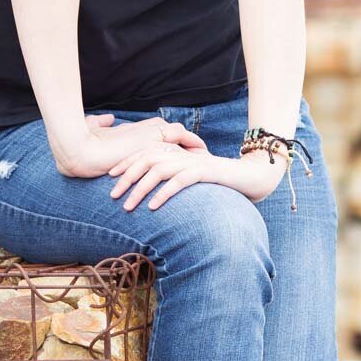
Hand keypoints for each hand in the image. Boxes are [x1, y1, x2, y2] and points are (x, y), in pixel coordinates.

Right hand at [55, 113, 209, 179]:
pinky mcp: (152, 143)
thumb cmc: (82, 142)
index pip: (160, 128)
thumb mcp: (93, 130)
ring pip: (179, 132)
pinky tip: (201, 158)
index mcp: (133, 129)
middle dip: (188, 140)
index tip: (182, 146)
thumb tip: (108, 118)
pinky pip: (180, 140)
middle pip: (173, 128)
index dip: (172, 136)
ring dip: (193, 144)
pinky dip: (192, 145)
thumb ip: (101, 122)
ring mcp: (148, 133)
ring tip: (205, 156)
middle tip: (201, 152)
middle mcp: (143, 128)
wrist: (80, 150)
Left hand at [107, 142, 284, 210]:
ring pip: (159, 170)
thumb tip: (150, 193)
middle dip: (126, 177)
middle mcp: (182, 154)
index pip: (144, 154)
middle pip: (146, 160)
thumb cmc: (219, 181)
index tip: (110, 178)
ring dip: (140, 189)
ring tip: (128, 207)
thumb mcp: (192, 179)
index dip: (125, 164)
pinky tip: (153, 207)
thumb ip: (173, 179)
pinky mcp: (205, 172)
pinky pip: (179, 181)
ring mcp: (192, 162)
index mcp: (176, 153)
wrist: (250, 177)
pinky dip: (164, 194)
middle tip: (112, 196)